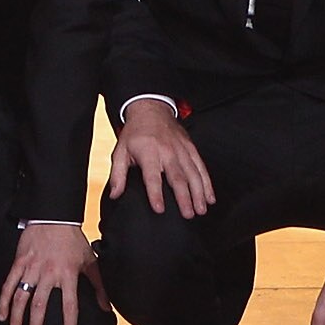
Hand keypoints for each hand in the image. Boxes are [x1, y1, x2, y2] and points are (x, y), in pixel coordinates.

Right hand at [0, 222, 96, 324]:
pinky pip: (9, 284)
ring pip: (21, 296)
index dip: (69, 323)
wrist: (54, 216)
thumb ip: (99, 286)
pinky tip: (1, 314)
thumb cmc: (73, 240)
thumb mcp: (90, 261)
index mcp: (67, 274)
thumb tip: (108, 308)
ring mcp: (31, 268)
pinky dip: (3, 300)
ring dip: (16, 317)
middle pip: (40, 305)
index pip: (69, 304)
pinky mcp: (19, 262)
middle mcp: (48, 273)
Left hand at [104, 102, 213, 218]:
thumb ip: (117, 175)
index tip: (159, 209)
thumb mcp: (120, 151)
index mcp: (148, 152)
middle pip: (177, 177)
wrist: (151, 110)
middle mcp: (167, 151)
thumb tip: (114, 195)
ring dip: (199, 193)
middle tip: (188, 214)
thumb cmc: (135, 133)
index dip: (155, 193)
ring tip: (201, 210)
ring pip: (193, 173)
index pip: (152, 176)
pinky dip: (207, 183)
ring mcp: (181, 150)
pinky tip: (210, 197)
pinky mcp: (191, 149)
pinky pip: (201, 167)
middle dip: (184, 197)